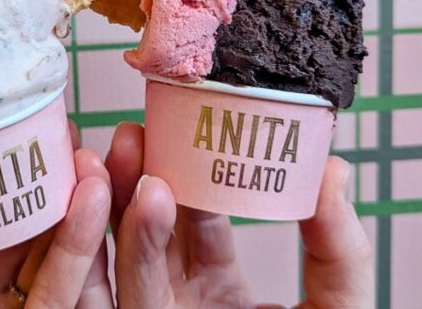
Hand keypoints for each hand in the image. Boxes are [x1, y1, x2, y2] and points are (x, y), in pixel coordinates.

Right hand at [105, 122, 372, 308]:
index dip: (181, 174)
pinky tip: (85, 230)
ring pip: (113, 268)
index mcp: (215, 285)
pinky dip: (83, 270)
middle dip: (131, 180)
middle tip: (128, 136)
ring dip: (104, 216)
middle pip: (142, 233)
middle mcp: (173, 302)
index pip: (190, 220)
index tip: (172, 130)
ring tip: (108, 164)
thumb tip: (333, 169)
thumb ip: (339, 250)